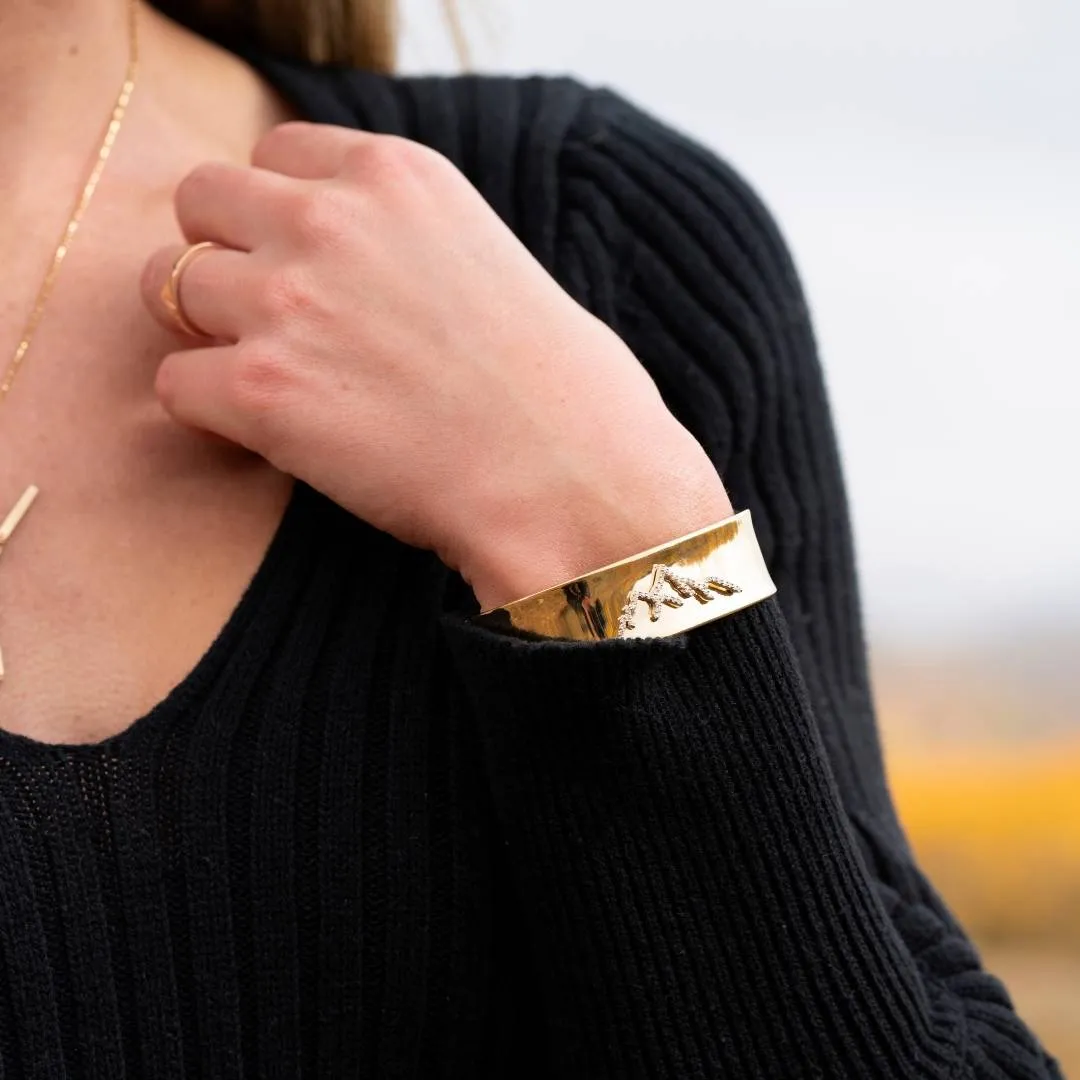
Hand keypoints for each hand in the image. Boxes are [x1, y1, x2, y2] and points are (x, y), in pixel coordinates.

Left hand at [141, 123, 732, 609]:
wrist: (576, 485)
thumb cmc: (565, 394)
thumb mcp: (494, 264)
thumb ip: (407, 242)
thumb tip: (363, 273)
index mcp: (397, 176)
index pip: (275, 154)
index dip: (277, 214)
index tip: (302, 264)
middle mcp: (329, 221)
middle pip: (201, 203)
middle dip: (224, 257)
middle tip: (269, 323)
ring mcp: (287, 302)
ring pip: (168, 290)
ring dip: (209, 335)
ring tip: (274, 385)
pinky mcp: (260, 393)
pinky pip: (175, 386)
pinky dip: (208, 415)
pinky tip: (271, 439)